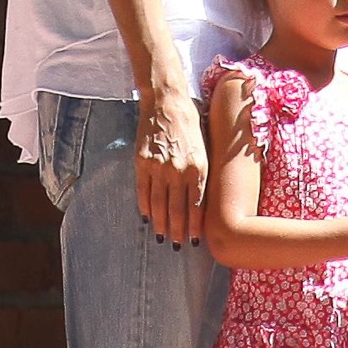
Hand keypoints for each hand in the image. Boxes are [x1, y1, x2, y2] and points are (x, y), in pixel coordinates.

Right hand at [136, 88, 207, 246]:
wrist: (167, 102)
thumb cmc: (191, 123)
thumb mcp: (205, 147)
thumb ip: (202, 173)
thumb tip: (201, 200)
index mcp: (199, 167)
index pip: (197, 205)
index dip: (195, 226)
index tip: (196, 240)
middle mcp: (179, 170)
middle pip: (177, 209)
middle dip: (178, 230)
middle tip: (178, 245)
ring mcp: (159, 167)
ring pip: (159, 204)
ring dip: (161, 223)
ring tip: (163, 237)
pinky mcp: (142, 162)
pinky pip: (143, 190)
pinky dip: (145, 207)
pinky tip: (147, 218)